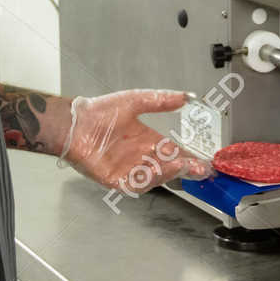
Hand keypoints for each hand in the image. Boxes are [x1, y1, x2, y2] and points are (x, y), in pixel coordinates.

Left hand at [58, 89, 213, 194]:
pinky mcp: (116, 180)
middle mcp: (140, 157)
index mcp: (147, 140)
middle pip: (169, 167)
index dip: (190, 156)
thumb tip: (186, 97)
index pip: (174, 152)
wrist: (74, 122)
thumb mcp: (136, 100)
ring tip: (184, 165)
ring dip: (171, 172)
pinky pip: (137, 183)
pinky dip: (150, 179)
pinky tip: (160, 170)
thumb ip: (161, 100)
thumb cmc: (99, 111)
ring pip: (156, 176)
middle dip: (186, 168)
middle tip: (202, 168)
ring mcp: (129, 170)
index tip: (205, 159)